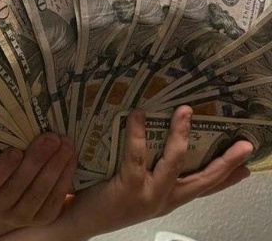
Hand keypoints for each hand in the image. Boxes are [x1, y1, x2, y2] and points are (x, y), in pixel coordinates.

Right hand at [0, 132, 75, 227]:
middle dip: (37, 160)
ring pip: (39, 193)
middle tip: (51, 138)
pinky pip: (54, 200)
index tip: (15, 151)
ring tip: (65, 144)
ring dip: (55, 166)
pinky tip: (71, 158)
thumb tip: (18, 114)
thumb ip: (2, 143)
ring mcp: (19, 218)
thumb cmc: (1, 160)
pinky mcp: (40, 220)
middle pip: (18, 185)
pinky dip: (64, 177)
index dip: (1, 168)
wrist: (12, 187)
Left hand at [71, 106, 252, 236]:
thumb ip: (150, 167)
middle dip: (225, 161)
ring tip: (186, 110)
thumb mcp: (138, 185)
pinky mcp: (129, 187)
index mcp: (168, 197)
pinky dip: (138, 133)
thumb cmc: (107, 197)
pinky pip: (137, 155)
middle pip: (202, 179)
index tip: (248, 164)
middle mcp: (164, 198)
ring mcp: (148, 194)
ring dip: (180, 135)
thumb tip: (155, 134)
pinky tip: (139, 115)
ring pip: (173, 162)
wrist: (81, 220)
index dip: (227, 176)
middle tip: (245, 143)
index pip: (204, 186)